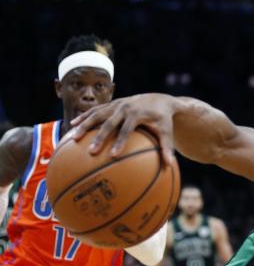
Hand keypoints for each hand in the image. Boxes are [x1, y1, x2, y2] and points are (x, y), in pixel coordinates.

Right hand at [63, 93, 177, 165]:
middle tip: (91, 151)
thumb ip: (167, 147)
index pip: (127, 130)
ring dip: (84, 125)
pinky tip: (72, 125)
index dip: (120, 142)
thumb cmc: (163, 119)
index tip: (113, 155)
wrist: (159, 99)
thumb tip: (169, 166)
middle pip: (109, 123)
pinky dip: (83, 117)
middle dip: (99, 137)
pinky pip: (94, 110)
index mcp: (137, 114)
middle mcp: (124, 107)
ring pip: (97, 114)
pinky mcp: (110, 104)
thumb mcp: (167, 131)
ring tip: (74, 138)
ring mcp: (115, 104)